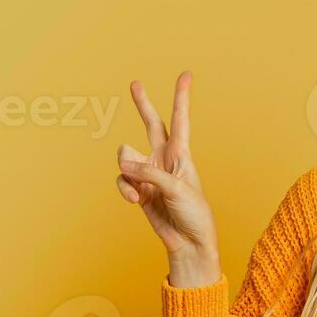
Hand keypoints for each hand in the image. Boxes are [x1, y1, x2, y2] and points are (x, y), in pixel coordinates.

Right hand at [116, 71, 218, 258]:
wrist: (188, 242)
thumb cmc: (193, 214)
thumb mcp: (177, 189)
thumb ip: (149, 173)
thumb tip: (122, 165)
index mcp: (181, 154)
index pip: (181, 119)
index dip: (182, 97)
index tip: (186, 74)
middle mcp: (164, 159)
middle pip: (151, 124)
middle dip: (143, 104)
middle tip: (135, 83)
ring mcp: (149, 173)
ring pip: (126, 158)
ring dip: (128, 172)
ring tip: (139, 190)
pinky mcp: (139, 189)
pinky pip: (123, 181)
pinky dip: (126, 189)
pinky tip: (136, 200)